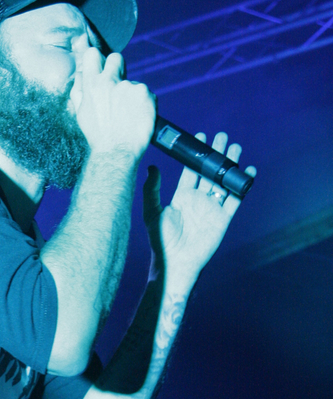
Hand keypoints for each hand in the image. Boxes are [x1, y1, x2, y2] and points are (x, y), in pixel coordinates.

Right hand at [71, 51, 155, 159]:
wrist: (117, 151)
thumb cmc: (98, 135)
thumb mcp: (81, 113)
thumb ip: (79, 90)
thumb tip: (80, 73)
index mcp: (92, 85)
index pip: (93, 54)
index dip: (98, 58)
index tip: (101, 65)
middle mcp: (110, 81)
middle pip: (116, 58)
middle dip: (118, 68)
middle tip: (119, 86)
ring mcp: (129, 86)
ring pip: (132, 83)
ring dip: (132, 95)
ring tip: (128, 115)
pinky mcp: (145, 93)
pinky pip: (146, 94)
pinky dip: (144, 104)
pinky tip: (138, 117)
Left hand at [143, 131, 255, 282]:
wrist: (175, 262)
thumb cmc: (160, 240)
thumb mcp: (152, 212)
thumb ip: (152, 190)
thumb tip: (152, 166)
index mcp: (182, 196)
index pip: (191, 170)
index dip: (196, 155)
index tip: (201, 137)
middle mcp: (199, 200)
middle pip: (210, 172)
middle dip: (216, 154)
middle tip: (222, 136)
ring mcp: (212, 208)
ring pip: (224, 182)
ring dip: (230, 165)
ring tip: (235, 148)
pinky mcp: (223, 218)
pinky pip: (236, 199)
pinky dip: (242, 185)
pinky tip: (247, 171)